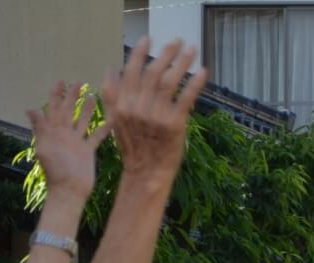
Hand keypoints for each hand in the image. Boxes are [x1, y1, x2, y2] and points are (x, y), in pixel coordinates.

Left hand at [27, 81, 111, 200]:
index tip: (61, 81)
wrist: (70, 189)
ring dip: (87, 109)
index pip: (53, 108)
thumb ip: (41, 128)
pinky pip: (96, 136)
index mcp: (53, 131)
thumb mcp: (45, 147)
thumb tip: (31, 109)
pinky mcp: (88, 150)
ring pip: (83, 120)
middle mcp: (65, 133)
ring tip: (93, 95)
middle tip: (78, 82)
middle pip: (69, 111)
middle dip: (72, 97)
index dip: (56, 94)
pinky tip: (111, 120)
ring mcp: (77, 141)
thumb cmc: (55, 171)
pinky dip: (103, 128)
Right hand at [101, 37, 206, 186]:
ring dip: (183, 62)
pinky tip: (203, 71)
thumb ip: (111, 94)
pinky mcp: (174, 125)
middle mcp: (137, 107)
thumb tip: (110, 68)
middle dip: (166, 53)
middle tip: (176, 41)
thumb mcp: (115, 120)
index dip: (140, 53)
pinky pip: (186, 98)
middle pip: (153, 72)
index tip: (149, 39)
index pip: (131, 71)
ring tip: (192, 49)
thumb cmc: (133, 146)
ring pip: (169, 81)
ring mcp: (156, 116)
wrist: (146, 173)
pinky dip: (195, 83)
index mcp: (122, 104)